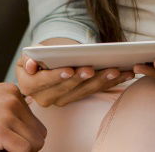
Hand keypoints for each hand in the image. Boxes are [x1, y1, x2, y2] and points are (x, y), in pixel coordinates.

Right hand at [0, 82, 46, 151]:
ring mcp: (7, 115)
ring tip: (2, 151)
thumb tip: (17, 126)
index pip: (34, 121)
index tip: (16, 144)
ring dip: (22, 151)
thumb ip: (3, 107)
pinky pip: (23, 150)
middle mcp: (13, 100)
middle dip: (27, 145)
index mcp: (11, 92)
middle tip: (10, 150)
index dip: (27, 136)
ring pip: (35, 143)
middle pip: (38, 132)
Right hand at [16, 54, 133, 107]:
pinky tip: (125, 74)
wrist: (45, 63)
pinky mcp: (78, 97)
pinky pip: (96, 91)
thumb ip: (28, 57)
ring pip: (84, 91)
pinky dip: (112, 82)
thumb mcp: (30, 53)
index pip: (43, 82)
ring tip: (115, 70)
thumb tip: (30, 64)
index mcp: (30, 86)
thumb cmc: (38, 56)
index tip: (70, 69)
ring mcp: (63, 100)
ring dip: (101, 81)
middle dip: (82, 78)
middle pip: (67, 88)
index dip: (56, 76)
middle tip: (93, 68)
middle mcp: (45, 98)